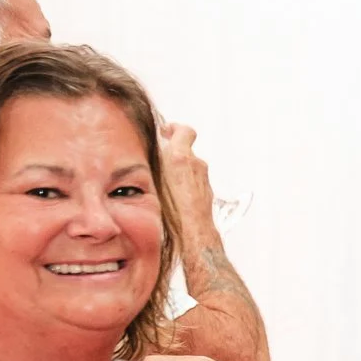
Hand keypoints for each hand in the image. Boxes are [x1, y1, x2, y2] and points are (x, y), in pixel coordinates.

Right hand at [157, 123, 223, 246]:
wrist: (190, 231)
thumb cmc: (169, 208)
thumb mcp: (154, 177)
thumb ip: (156, 159)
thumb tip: (155, 148)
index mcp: (180, 157)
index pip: (185, 131)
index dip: (175, 129)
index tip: (166, 132)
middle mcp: (196, 164)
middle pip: (187, 150)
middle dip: (174, 153)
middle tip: (160, 160)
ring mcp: (204, 178)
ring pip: (191, 167)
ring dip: (180, 170)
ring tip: (164, 182)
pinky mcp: (207, 191)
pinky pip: (195, 182)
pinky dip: (186, 184)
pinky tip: (175, 195)